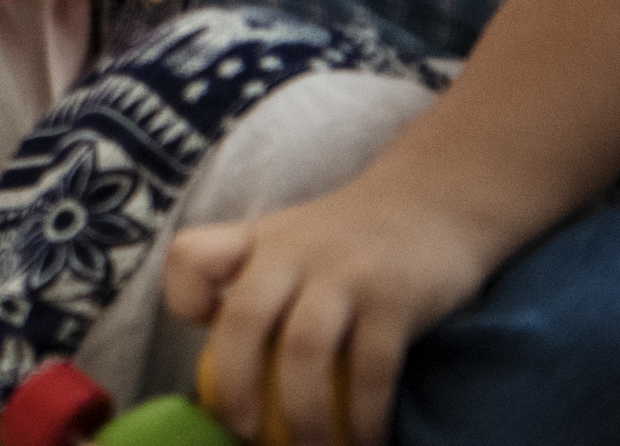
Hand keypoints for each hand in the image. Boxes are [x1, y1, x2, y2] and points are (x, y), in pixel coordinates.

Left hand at [167, 178, 500, 445]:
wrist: (435, 198)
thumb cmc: (350, 237)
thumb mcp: (291, 241)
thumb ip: (260, 286)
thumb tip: (235, 368)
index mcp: (256, 240)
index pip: (191, 255)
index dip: (184, 297)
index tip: (202, 332)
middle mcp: (292, 253)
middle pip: (244, 318)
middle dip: (236, 385)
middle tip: (241, 431)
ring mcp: (344, 274)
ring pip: (304, 350)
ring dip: (302, 412)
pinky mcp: (395, 300)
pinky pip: (371, 368)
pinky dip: (365, 414)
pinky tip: (366, 441)